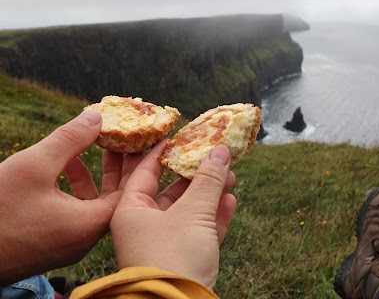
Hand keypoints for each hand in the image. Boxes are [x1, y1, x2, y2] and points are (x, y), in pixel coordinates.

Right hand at [0, 111, 137, 285]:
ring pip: (94, 203)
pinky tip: (64, 165)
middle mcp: (87, 237)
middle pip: (116, 195)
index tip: (149, 140)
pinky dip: (76, 187)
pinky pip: (76, 210)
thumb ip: (69, 139)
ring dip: (95, 173)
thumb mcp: (35, 166)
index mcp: (92, 224)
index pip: (133, 191)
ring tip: (95, 143)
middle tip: (126, 137)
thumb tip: (97, 116)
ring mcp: (70, 242)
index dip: (142, 163)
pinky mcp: (54, 242)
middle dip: (120, 164)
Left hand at [110, 142, 236, 288]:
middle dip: (196, 174)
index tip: (179, 135)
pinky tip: (230, 201)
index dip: (164, 152)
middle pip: (171, 191)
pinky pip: (198, 231)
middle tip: (215, 156)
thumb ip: (208, 180)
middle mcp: (144, 226)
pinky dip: (213, 217)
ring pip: (188, 211)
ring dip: (210, 194)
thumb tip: (221, 150)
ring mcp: (163, 244)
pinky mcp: (182, 259)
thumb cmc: (175, 256)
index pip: (145, 171)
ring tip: (230, 176)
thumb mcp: (193, 213)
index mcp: (131, 211)